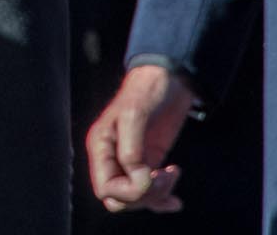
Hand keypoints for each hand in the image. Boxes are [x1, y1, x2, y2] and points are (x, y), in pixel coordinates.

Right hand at [87, 64, 194, 213]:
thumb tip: (137, 179)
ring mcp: (130, 161)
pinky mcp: (148, 162)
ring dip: (156, 196)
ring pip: (135, 198)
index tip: (154, 175)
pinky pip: (148, 193)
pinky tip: (176, 198)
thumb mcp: (135, 115)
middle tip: (165, 177)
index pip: (106, 188)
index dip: (130, 191)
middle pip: (118, 198)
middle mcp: (111, 157)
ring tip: (173, 175)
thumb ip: (132, 150)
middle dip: (144, 196)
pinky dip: (162, 199)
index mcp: (100, 145)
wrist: (170, 78)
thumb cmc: (148, 90)